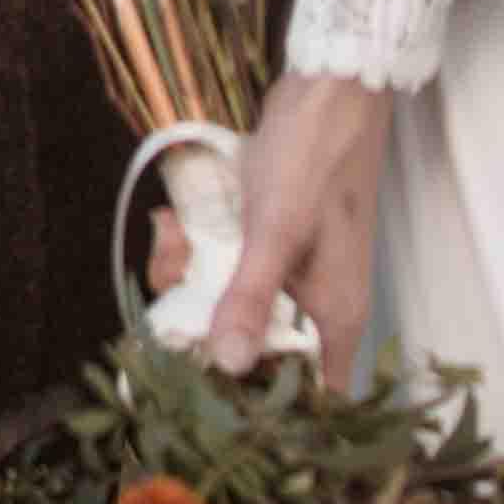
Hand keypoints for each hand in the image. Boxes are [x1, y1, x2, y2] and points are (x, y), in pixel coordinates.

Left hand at [200, 65, 389, 388]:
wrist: (330, 89)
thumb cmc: (315, 157)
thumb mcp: (276, 229)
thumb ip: (251, 298)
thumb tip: (228, 366)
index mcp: (335, 316)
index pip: (312, 400)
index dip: (266, 415)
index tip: (207, 410)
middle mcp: (318, 305)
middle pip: (256, 354)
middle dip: (203, 331)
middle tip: (168, 299)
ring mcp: (293, 274)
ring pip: (232, 308)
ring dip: (190, 280)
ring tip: (170, 239)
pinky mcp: (270, 245)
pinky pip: (227, 269)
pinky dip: (197, 251)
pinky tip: (174, 222)